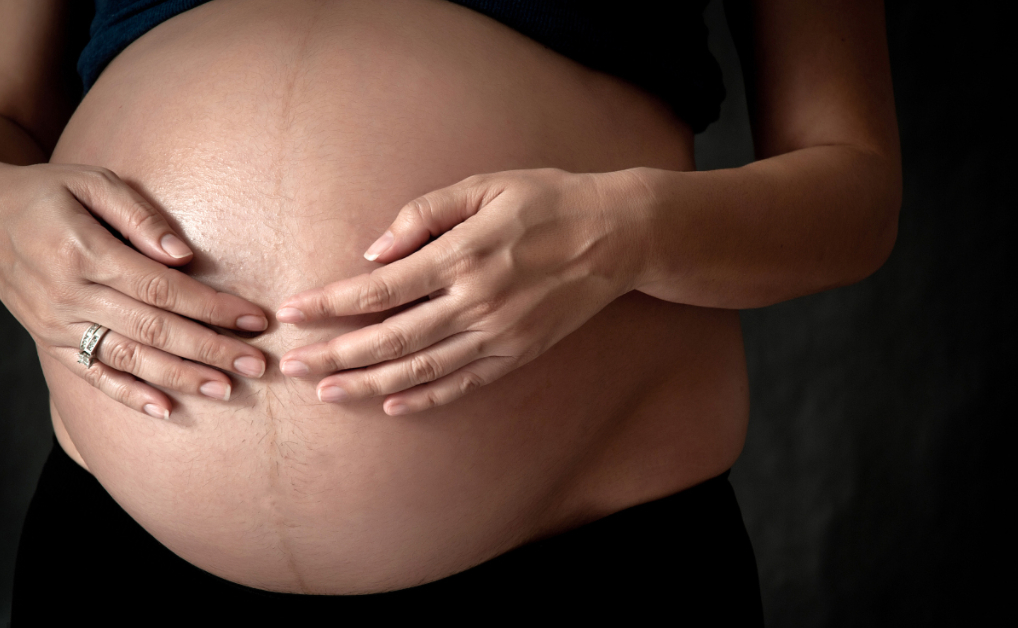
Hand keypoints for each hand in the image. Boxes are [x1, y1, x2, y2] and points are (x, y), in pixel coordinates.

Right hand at [0, 163, 267, 419]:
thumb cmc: (48, 195)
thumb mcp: (92, 182)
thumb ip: (139, 217)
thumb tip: (185, 256)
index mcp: (84, 252)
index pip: (162, 288)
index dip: (212, 307)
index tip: (254, 320)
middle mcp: (70, 294)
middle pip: (153, 329)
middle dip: (210, 349)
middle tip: (256, 364)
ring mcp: (58, 324)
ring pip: (128, 359)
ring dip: (180, 378)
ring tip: (225, 389)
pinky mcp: (51, 342)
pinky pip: (92, 375)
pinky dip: (129, 395)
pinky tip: (166, 409)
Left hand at [276, 168, 650, 414]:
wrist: (618, 235)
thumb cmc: (547, 201)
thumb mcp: (484, 186)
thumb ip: (423, 214)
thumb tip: (373, 254)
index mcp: (462, 255)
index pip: (378, 290)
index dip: (329, 304)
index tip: (293, 313)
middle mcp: (476, 301)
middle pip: (389, 338)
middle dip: (335, 353)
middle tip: (291, 366)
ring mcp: (498, 334)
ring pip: (420, 369)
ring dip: (368, 383)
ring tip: (326, 392)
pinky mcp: (519, 353)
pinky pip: (464, 383)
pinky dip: (426, 398)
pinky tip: (392, 406)